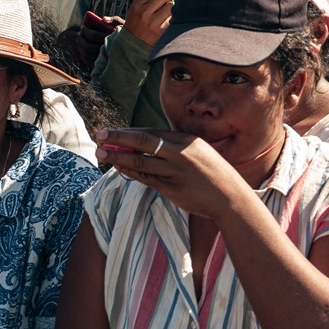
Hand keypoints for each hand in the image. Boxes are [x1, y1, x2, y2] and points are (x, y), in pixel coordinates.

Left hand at [95, 128, 252, 219]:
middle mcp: (180, 153)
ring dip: (118, 157)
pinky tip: (120, 169)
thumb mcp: (200, 152)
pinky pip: (146, 178)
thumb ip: (177, 147)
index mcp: (187, 140)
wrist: (230, 196)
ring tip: (102, 154)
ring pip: (140, 161)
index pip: (151, 132)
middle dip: (118, 138)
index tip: (113, 132)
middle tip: (99, 136)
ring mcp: (175, 171)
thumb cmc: (214, 173)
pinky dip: (131, 173)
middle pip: (142, 141)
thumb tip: (148, 144)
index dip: (129, 131)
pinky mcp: (172, 188)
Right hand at [123, 0, 174, 46]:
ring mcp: (152, 23)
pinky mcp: (161, 32)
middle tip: (165, 3)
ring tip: (165, 14)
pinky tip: (167, 21)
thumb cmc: (138, 22)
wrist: (133, 43)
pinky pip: (173, 19)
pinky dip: (173, 18)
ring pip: (171, 7)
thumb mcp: (138, 8)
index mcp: (137, 5)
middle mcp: (143, 13)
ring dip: (171, 8)